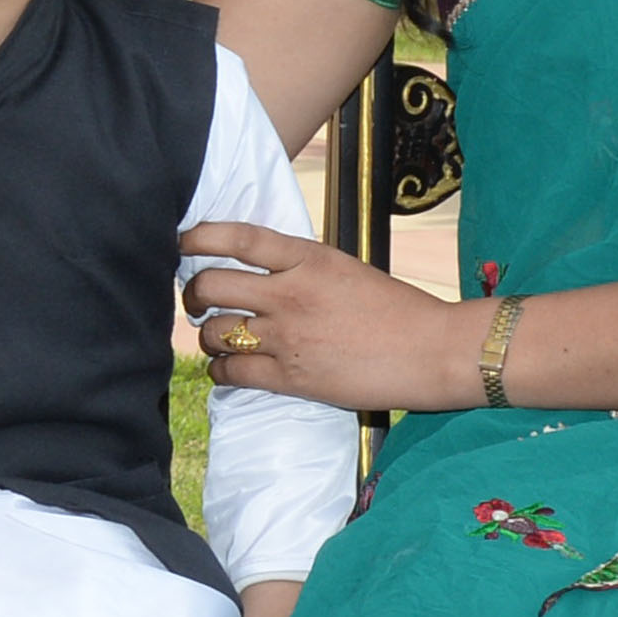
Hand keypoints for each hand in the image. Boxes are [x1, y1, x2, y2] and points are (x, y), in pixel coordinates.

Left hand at [182, 222, 465, 412]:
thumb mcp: (346, 269)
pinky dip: (220, 370)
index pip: (238, 239)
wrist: (435, 351)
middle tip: (196, 300)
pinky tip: (226, 368)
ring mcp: (289, 338)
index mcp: (309, 260)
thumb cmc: (398, 309)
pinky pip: (232, 372)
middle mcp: (291, 294)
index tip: (182, 242)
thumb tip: (259, 269)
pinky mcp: (292, 378)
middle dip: (194, 294)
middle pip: (212, 286)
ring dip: (207, 335)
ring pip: (215, 332)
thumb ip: (301, 267)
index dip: (199, 238)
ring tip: (217, 336)